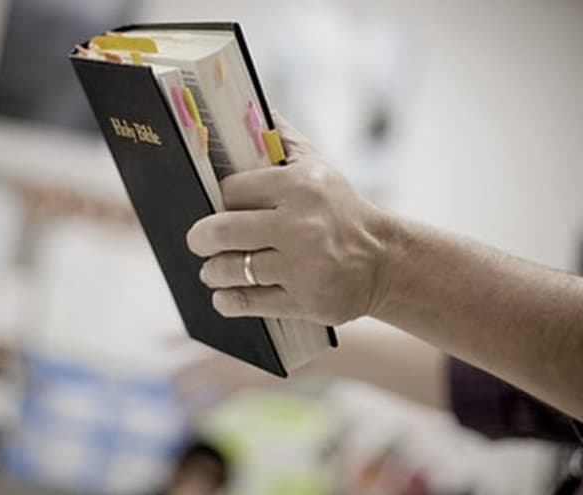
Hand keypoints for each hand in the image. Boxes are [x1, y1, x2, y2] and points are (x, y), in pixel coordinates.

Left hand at [186, 114, 391, 325]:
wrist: (384, 259)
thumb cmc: (340, 209)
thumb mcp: (317, 165)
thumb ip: (282, 136)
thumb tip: (251, 104)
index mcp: (300, 186)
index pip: (232, 190)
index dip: (219, 200)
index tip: (219, 206)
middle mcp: (301, 226)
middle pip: (222, 230)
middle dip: (200, 237)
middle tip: (198, 240)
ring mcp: (303, 267)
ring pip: (231, 269)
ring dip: (213, 271)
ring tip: (213, 268)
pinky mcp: (305, 301)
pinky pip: (248, 302)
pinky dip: (228, 299)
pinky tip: (225, 293)